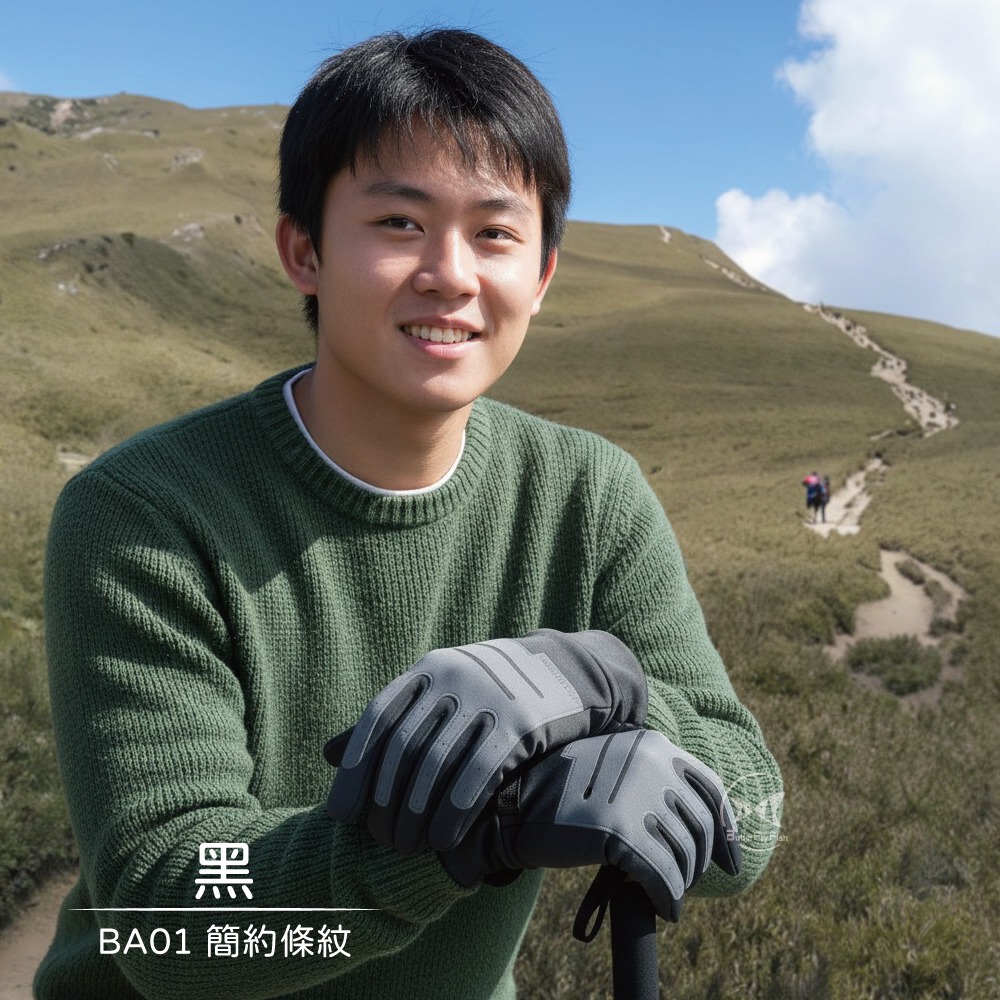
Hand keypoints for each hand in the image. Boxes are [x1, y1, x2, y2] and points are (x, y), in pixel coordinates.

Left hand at [325, 629, 647, 852]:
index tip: (342, 814)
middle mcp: (455, 678)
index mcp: (430, 668)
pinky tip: (444, 839)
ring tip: (409, 848)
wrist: (571, 672)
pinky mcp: (523, 722)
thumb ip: (393, 722)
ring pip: (438, 764)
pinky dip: (455, 810)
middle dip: (387, 801)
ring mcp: (490, 697)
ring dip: (417, 814)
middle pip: (405, 748)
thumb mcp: (443, 692)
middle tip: (383, 841)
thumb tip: (327, 754)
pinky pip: (479, 774)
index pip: (378, 720)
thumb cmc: (495, 692)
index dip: (356, 770)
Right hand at [440, 728, 740, 921]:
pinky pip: (661, 878)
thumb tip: (697, 826)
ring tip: (664, 892)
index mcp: (652, 745)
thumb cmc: (562, 788)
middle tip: (680, 879)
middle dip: (697, 862)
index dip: (726, 830)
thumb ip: (651, 780)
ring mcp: (635, 797)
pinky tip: (661, 908)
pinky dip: (667, 899)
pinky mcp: (619, 833)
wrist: (513, 801)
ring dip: (678, 882)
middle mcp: (650, 765)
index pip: (710, 789)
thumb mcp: (612, 767)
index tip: (730, 860)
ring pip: (682, 856)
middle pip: (699, 827)